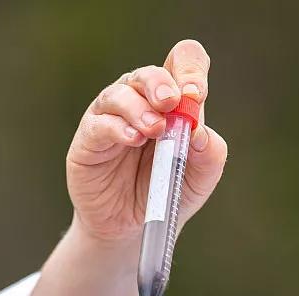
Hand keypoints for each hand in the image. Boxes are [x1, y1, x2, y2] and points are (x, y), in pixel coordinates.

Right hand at [66, 38, 229, 244]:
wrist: (134, 229)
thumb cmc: (167, 194)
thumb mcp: (199, 178)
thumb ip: (209, 154)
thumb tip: (200, 131)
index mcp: (172, 102)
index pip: (182, 62)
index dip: (191, 69)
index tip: (197, 95)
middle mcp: (140, 101)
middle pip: (149, 74)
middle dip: (163, 84)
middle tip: (174, 103)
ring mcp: (111, 117)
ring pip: (121, 92)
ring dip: (139, 107)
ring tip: (155, 129)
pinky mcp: (89, 139)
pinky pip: (99, 123)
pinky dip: (117, 127)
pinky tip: (133, 138)